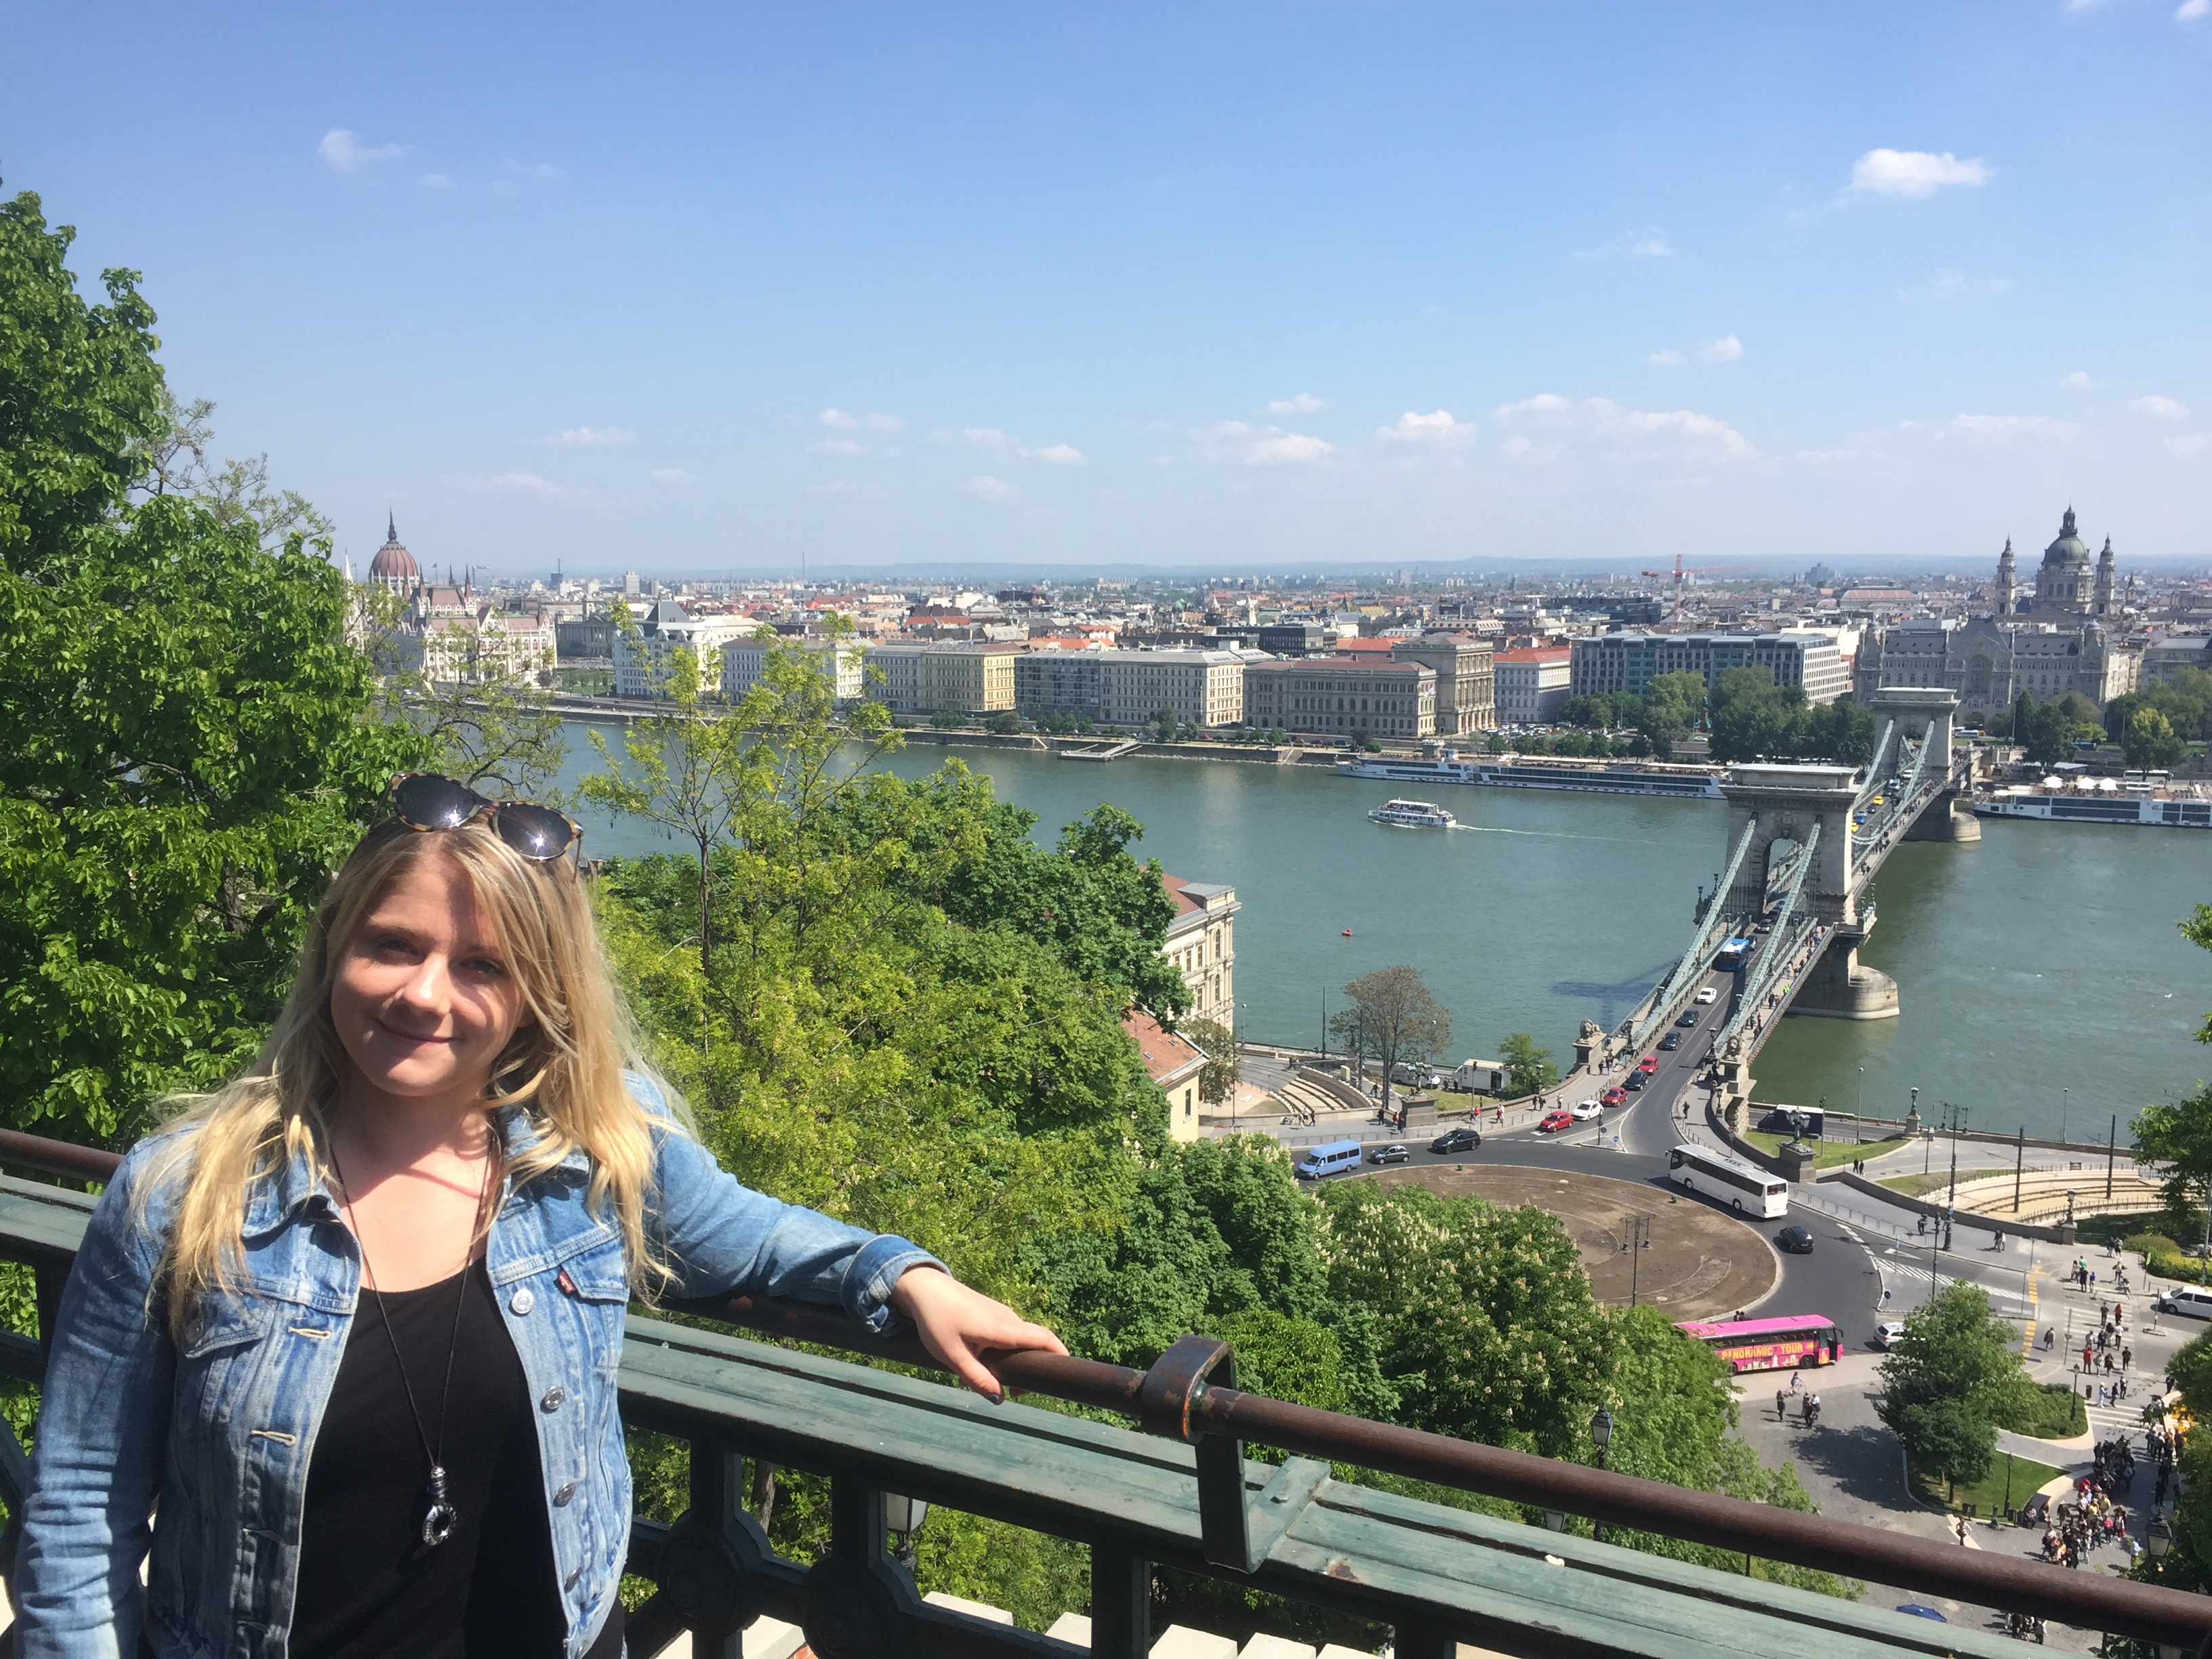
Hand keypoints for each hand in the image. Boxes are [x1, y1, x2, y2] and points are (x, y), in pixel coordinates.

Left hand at [887, 1266, 1066, 1400]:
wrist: (924, 1288)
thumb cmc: (936, 1321)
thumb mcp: (953, 1356)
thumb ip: (977, 1378)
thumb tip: (1000, 1399)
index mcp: (1003, 1328)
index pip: (1043, 1338)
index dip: (1060, 1354)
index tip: (1066, 1372)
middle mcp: (1008, 1318)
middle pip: (1034, 1343)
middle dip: (1032, 1368)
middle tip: (1014, 1391)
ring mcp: (1001, 1313)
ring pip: (1018, 1340)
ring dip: (1014, 1361)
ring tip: (991, 1379)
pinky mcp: (992, 1312)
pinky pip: (1007, 1334)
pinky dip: (1004, 1351)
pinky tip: (980, 1361)